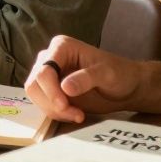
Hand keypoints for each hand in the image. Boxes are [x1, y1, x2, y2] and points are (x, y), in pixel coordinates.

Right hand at [25, 35, 143, 123]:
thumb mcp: (107, 74)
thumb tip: (64, 87)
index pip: (44, 70)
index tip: (64, 106)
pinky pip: (43, 104)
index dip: (50, 91)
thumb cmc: (119, 74)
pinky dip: (56, 113)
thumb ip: (87, 78)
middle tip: (74, 114)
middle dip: (51, 103)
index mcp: (62, 47)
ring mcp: (49, 75)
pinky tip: (75, 114)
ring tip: (77, 115)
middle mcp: (50, 58)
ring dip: (53, 110)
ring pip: (36, 96)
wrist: (126, 88)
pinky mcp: (51, 90)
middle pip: (34, 84)